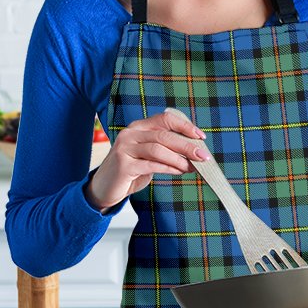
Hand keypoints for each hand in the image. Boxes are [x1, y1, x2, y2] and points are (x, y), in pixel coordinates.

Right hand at [83, 108, 208, 211]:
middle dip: (187, 145)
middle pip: (164, 135)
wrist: (104, 188)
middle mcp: (130, 134)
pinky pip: (151, 165)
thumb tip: (194, 151)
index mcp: (138, 127)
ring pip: (158, 149)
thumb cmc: (130, 171)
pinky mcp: (123, 165)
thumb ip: (165, 149)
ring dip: (179, 159)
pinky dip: (168, 168)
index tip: (201, 136)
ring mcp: (125, 148)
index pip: (164, 119)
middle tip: (203, 155)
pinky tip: (179, 172)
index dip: (185, 126)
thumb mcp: (148, 156)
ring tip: (192, 167)